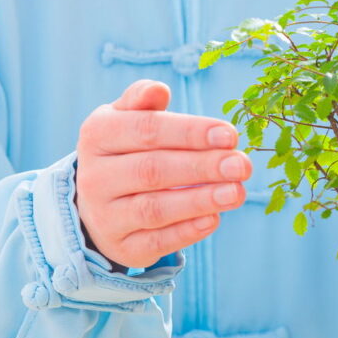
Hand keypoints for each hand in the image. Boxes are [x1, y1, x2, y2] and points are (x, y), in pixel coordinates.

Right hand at [76, 80, 250, 267]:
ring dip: (199, 200)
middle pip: (153, 170)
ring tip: (236, 193)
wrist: (96, 205)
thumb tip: (158, 89)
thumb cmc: (126, 153)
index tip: (229, 135)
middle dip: (202, 167)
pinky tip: (214, 219)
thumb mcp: (125, 121)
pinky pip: (155, 242)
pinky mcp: (121, 248)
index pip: (146, 130)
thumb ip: (142, 103)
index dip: (190, 132)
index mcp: (98, 136)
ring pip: (154, 208)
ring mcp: (105, 217)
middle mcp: (95, 177)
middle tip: (242, 165)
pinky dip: (187, 231)